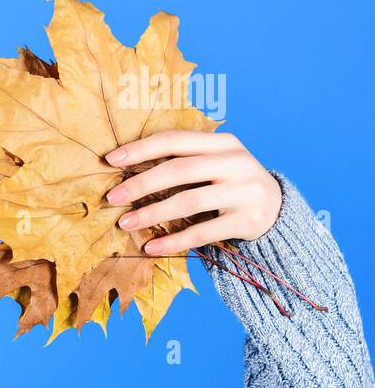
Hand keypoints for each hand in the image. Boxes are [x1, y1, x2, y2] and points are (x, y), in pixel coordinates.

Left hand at [103, 130, 282, 256]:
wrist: (278, 209)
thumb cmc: (230, 183)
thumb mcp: (214, 162)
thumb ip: (183, 160)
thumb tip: (126, 167)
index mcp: (223, 143)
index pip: (175, 140)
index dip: (141, 149)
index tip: (111, 160)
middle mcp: (236, 162)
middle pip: (179, 170)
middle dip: (141, 184)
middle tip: (112, 198)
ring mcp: (244, 191)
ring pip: (189, 201)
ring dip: (153, 214)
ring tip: (125, 223)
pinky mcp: (247, 220)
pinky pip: (203, 232)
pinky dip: (174, 241)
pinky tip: (151, 247)